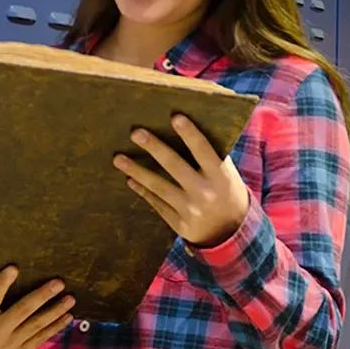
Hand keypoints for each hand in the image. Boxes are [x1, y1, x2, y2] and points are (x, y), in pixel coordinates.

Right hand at [0, 268, 75, 348]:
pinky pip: (40, 338)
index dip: (2, 283)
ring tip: (70, 299)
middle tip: (58, 283)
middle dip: (42, 296)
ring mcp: (8, 345)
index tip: (14, 268)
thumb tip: (12, 277)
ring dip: (55, 311)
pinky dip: (55, 327)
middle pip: (22, 311)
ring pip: (36, 325)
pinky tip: (67, 317)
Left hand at [115, 114, 250, 245]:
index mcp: (220, 176)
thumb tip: (184, 128)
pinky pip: (157, 203)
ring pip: (159, 186)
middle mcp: (205, 193)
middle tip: (135, 132)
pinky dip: (142, 190)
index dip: (190, 134)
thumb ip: (211, 155)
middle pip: (175, 165)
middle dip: (154, 147)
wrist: (231, 231)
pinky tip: (130, 179)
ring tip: (118, 159)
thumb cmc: (225, 191)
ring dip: (136, 171)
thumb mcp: (227, 174)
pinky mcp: (179, 224)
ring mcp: (191, 210)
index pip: (203, 150)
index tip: (175, 117)